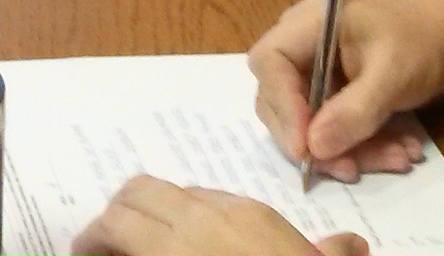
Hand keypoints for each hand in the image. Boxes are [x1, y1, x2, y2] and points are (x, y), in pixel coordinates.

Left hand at [68, 174, 362, 255]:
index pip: (186, 196)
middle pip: (139, 193)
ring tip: (92, 251)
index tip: (160, 233)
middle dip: (120, 213)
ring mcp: (171, 247)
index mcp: (242, 215)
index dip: (167, 215)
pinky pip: (111, 250)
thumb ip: (330, 250)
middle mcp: (200, 222)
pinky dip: (98, 251)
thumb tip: (351, 245)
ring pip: (117, 218)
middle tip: (108, 238)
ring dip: (100, 234)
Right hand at [249, 0, 443, 184]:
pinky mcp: (330, 94)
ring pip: (307, 123)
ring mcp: (314, 72)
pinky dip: (361, 146)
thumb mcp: (394, 74)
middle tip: (350, 169)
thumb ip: (355, 110)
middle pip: (280, 100)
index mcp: (309, 23)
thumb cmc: (423, 42)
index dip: (282, 107)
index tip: (305, 148)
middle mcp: (301, 46)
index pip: (270, 62)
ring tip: (397, 159)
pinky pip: (330, 128)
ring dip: (348, 150)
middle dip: (315, 140)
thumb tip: (314, 148)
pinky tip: (398, 151)